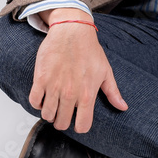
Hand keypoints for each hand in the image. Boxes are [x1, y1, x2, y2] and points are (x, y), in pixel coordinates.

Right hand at [29, 13, 127, 133]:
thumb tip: (123, 108)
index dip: (80, 126)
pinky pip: (34, 102)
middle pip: (61, 124)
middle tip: (64, 111)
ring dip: (50, 113)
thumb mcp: (105, 71)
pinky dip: (37, 103)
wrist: (72, 31)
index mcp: (87, 94)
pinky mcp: (40, 79)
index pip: (82, 126)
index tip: (78, 119)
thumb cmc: (90, 50)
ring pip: (46, 115)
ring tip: (54, 103)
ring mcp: (54, 87)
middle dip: (62, 120)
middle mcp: (69, 93)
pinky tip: (44, 96)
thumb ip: (113, 92)